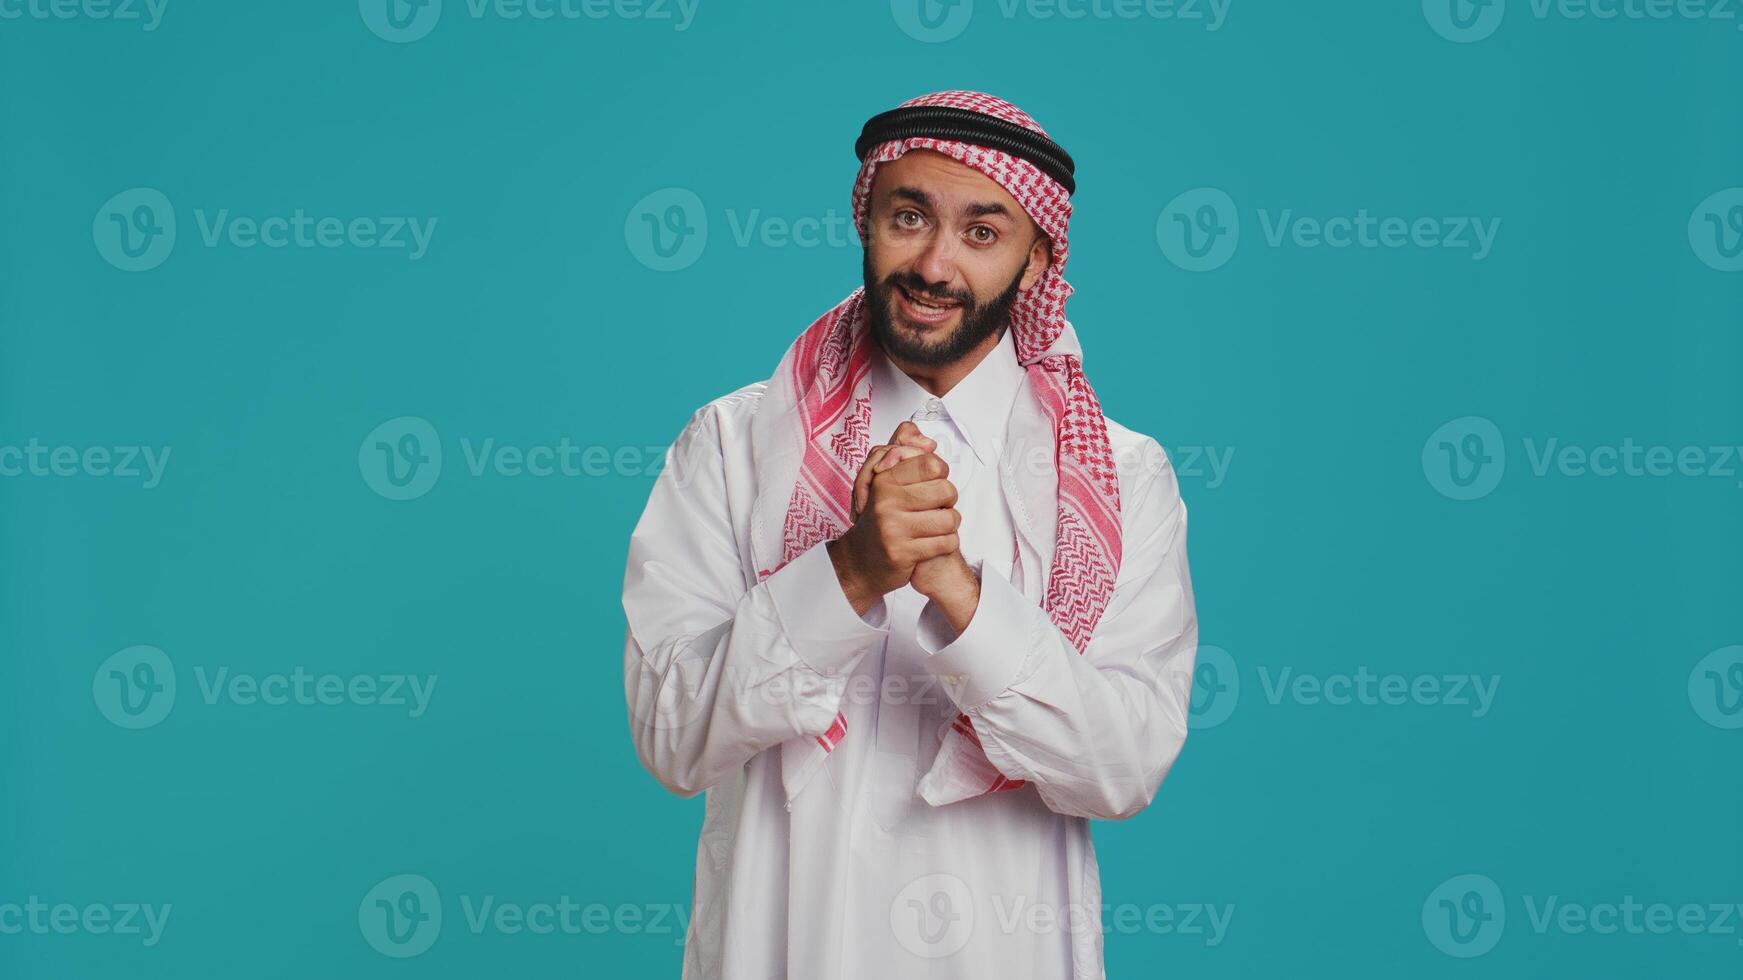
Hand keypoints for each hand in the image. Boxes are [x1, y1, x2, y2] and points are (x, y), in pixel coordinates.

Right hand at [827, 420, 960, 614]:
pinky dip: (946, 543)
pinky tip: (931, 543)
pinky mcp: (903, 553)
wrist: (860, 561)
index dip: (940, 474)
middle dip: (947, 501)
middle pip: (947, 491)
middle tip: (933, 508)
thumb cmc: (878, 518)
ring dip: (948, 525)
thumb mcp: (883, 479)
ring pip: (950, 519)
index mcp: (884, 479)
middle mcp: (886, 502)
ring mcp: (893, 528)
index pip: (932, 464)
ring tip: (933, 526)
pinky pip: (947, 542)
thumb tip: (928, 443)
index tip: (932, 482)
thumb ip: (903, 452)